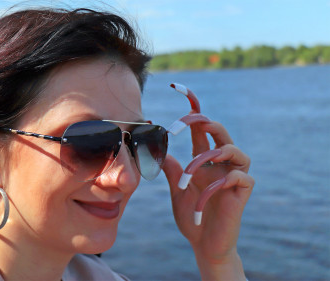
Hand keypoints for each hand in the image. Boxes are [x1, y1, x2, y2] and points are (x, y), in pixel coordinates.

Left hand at [162, 120, 253, 279]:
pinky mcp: (242, 192)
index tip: (178, 89)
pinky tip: (202, 198)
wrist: (204, 245)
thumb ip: (171, 169)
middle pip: (220, 132)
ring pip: (232, 150)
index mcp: (203, 160)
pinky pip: (237, 177)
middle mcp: (220, 163)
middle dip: (204, 123)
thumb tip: (158, 148)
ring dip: (206, 159)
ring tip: (189, 174)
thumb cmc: (191, 216)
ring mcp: (233, 176)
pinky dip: (217, 185)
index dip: (193, 109)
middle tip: (186, 123)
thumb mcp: (176, 190)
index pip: (200, 129)